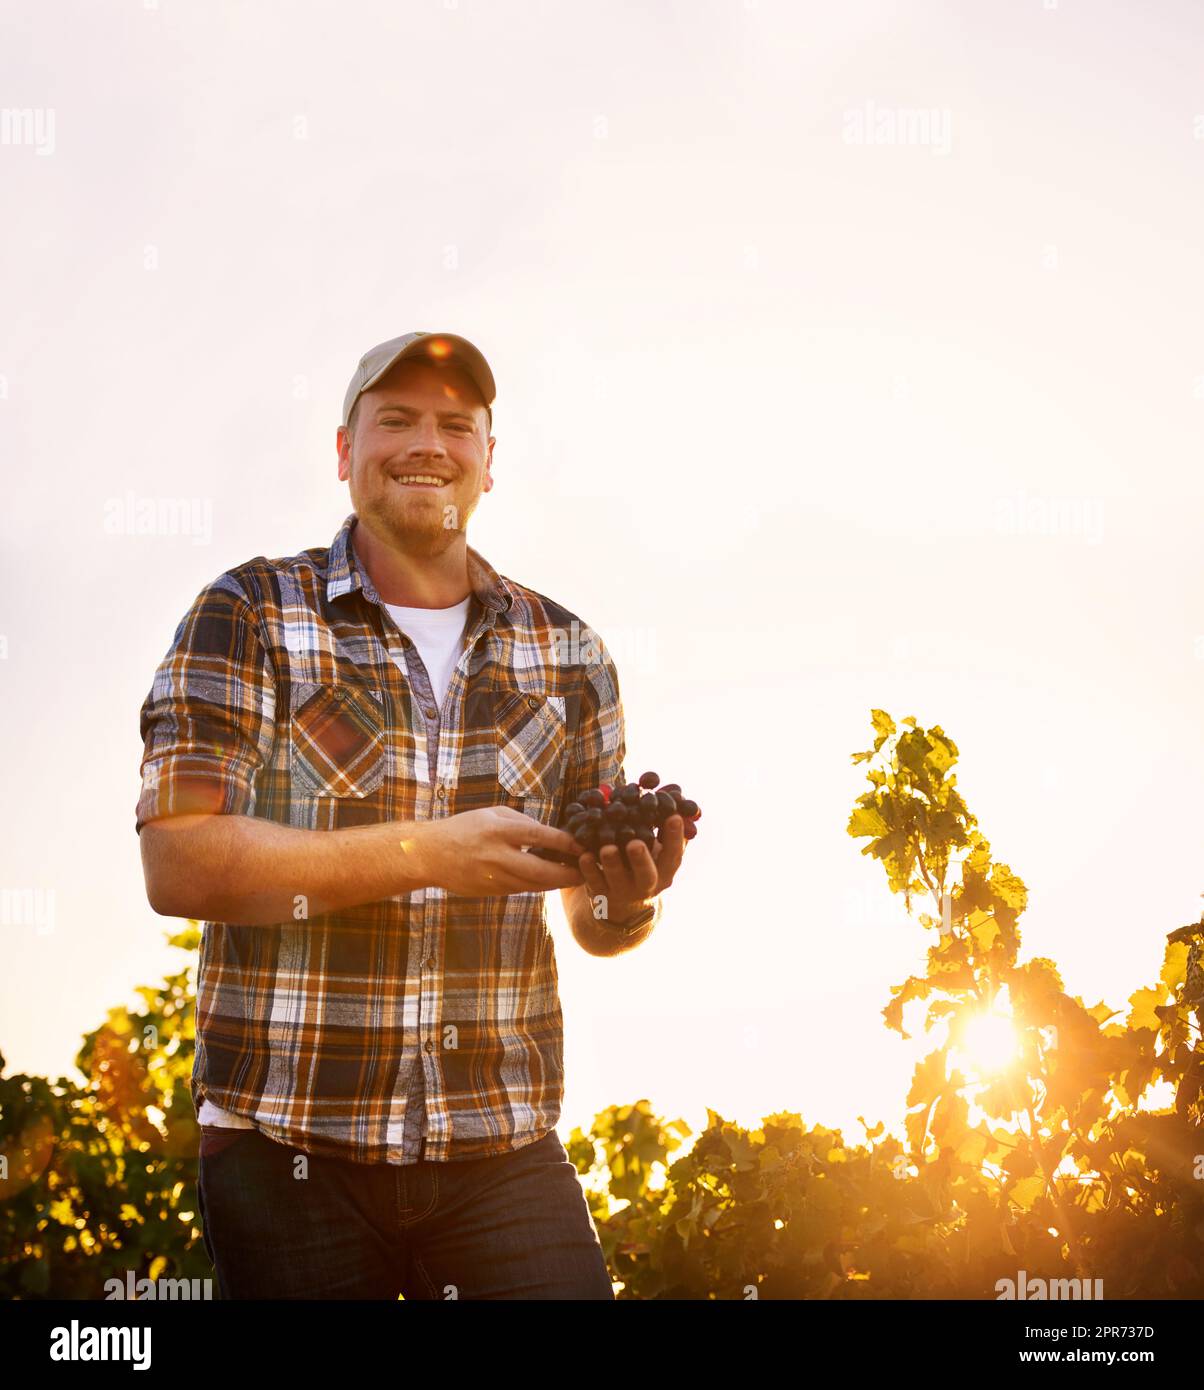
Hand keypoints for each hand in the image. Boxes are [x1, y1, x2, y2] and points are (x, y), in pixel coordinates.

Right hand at [423, 807, 586, 896]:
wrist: (432, 855)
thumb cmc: (465, 828)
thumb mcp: (492, 814)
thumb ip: (522, 823)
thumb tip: (551, 833)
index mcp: (499, 831)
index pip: (540, 836)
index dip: (565, 843)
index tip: (582, 845)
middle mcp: (498, 856)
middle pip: (542, 871)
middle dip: (568, 874)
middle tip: (586, 871)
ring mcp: (494, 877)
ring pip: (534, 885)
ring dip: (556, 882)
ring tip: (573, 876)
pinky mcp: (492, 891)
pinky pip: (522, 889)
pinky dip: (538, 884)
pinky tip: (549, 879)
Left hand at [576, 814, 686, 923]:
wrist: (624, 904)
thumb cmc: (645, 864)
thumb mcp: (659, 852)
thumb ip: (667, 830)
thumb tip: (679, 800)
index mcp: (665, 871)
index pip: (673, 855)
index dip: (675, 837)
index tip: (674, 816)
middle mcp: (646, 884)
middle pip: (647, 874)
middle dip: (641, 859)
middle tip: (635, 844)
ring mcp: (623, 891)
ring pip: (617, 879)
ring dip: (612, 863)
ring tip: (607, 848)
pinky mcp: (601, 895)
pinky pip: (594, 882)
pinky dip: (589, 870)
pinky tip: (584, 855)